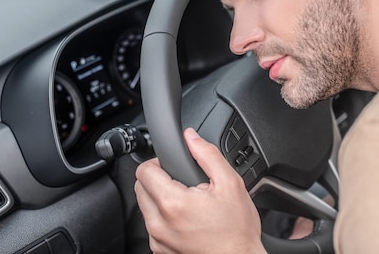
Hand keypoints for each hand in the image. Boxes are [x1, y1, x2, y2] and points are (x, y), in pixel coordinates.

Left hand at [135, 128, 265, 253]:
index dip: (158, 162)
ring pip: (145, 207)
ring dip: (160, 199)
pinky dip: (164, 218)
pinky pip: (153, 226)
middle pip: (141, 188)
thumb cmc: (237, 229)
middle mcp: (159, 224)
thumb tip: (191, 137)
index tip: (174, 166)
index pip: (144, 171)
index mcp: (173, 203)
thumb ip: (207, 155)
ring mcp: (158, 240)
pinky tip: (186, 219)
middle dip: (158, 180)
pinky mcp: (160, 251)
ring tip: (188, 201)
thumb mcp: (230, 183)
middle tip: (184, 183)